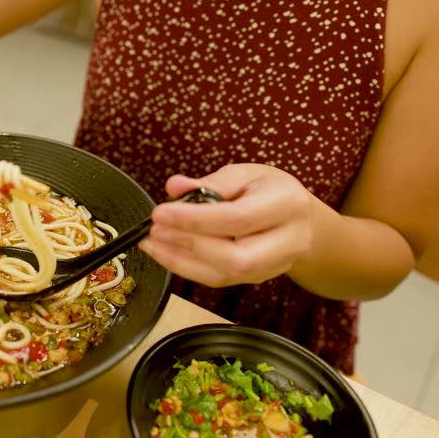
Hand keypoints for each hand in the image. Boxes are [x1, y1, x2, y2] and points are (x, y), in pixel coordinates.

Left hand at [138, 164, 315, 287]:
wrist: (302, 222)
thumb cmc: (270, 192)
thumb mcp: (246, 174)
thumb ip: (211, 182)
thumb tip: (174, 187)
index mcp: (287, 205)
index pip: (238, 218)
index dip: (195, 219)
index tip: (160, 213)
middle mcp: (288, 241)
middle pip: (236, 257)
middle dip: (188, 245)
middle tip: (153, 231)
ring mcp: (274, 266)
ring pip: (224, 274)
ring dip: (180, 261)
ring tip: (151, 243)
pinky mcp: (256, 279)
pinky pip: (218, 279)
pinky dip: (187, 267)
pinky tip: (165, 253)